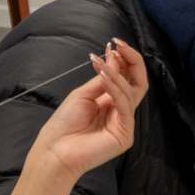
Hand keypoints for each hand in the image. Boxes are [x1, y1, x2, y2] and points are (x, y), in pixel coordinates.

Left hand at [30, 40, 147, 181]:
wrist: (55, 150)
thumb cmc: (64, 124)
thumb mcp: (83, 94)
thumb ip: (102, 79)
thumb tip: (114, 56)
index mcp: (112, 102)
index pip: (128, 78)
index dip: (125, 61)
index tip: (114, 44)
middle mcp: (122, 112)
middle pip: (139, 83)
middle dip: (133, 62)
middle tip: (121, 45)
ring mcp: (125, 124)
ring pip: (131, 92)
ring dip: (117, 74)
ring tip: (102, 62)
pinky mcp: (125, 134)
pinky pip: (125, 107)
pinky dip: (116, 89)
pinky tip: (104, 76)